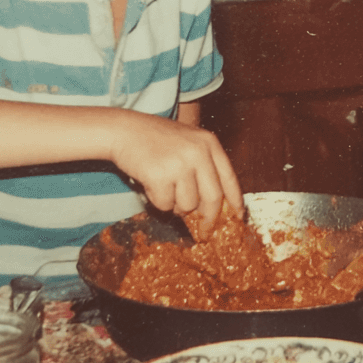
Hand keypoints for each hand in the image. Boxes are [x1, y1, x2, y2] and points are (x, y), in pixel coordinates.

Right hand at [111, 113, 242, 237]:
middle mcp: (198, 152)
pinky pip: (166, 205)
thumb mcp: (189, 143)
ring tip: (166, 187)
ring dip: (177, 206)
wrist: (125, 130)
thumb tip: (216, 207)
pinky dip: (158, 201)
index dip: (235, 202)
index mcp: (209, 143)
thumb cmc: (156, 139)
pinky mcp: (160, 176)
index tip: (237, 218)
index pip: (229, 178)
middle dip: (209, 219)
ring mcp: (179, 164)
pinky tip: (152, 184)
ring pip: (188, 205)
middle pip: (213, 198)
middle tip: (204, 232)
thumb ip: (204, 167)